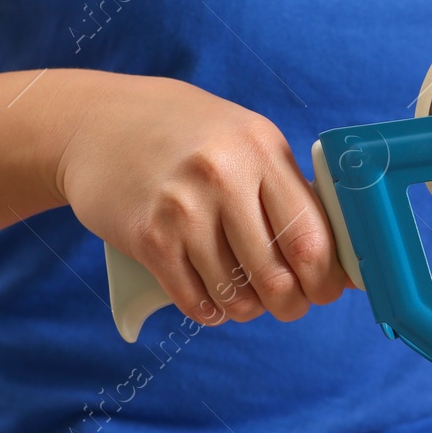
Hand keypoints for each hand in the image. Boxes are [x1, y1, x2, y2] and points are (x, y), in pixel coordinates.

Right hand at [54, 71, 347, 325]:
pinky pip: (193, 299)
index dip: (325, 279)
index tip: (325, 291)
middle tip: (289, 306)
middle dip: (291, 304)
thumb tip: (334, 254)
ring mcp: (182, 208)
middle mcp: (224, 176)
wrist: (96, 121)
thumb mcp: (245, 140)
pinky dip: (209, 311)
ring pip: (235, 294)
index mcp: (261, 150)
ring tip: (246, 300)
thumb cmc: (186, 135)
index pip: (311, 238)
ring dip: (247, 309)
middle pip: (276, 275)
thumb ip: (285, 188)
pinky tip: (212, 302)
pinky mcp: (148, 236)